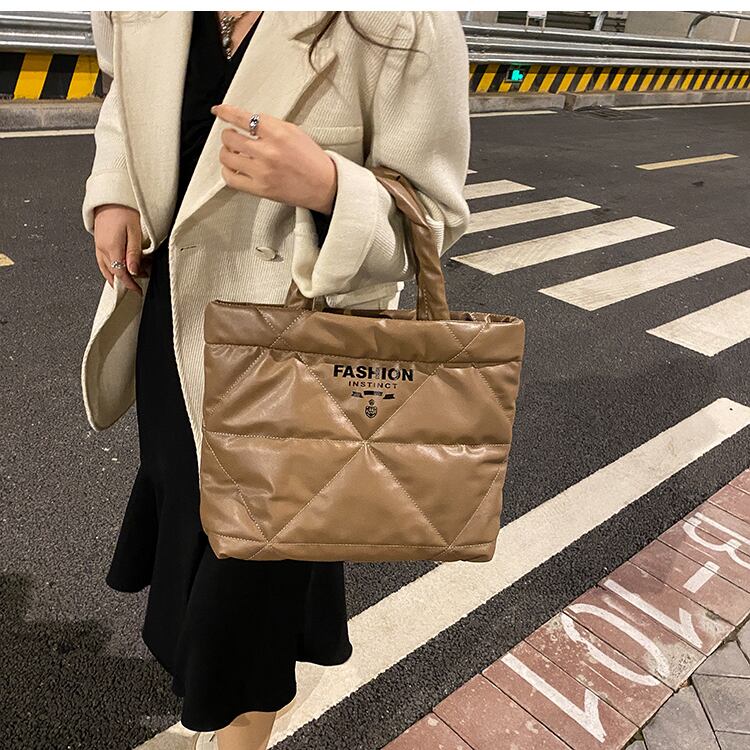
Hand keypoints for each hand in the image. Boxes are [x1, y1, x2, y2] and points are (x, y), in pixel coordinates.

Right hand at [92, 204, 147, 294]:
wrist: (110, 197)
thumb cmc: (124, 210)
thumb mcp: (134, 231)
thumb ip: (134, 253)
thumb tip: (134, 272)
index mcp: (112, 248)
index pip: (120, 274)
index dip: (130, 284)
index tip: (138, 290)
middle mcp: (102, 249)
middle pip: (113, 273)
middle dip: (127, 280)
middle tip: (140, 281)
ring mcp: (98, 246)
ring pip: (106, 268)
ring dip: (117, 276)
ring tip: (130, 279)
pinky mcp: (98, 242)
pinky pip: (102, 261)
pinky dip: (110, 269)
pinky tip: (117, 269)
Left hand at [211, 104, 337, 214]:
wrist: (324, 185)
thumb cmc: (311, 159)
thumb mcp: (294, 132)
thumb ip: (269, 126)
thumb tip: (246, 122)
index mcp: (278, 133)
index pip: (243, 118)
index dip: (226, 112)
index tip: (219, 111)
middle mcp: (268, 152)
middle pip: (230, 138)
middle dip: (228, 135)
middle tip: (233, 136)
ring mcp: (262, 172)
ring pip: (227, 157)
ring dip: (226, 152)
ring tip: (234, 152)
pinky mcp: (260, 189)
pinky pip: (231, 178)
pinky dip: (228, 171)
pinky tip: (234, 168)